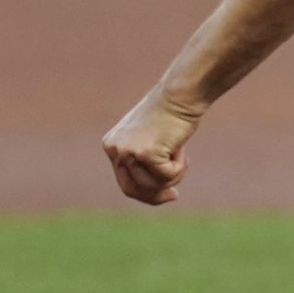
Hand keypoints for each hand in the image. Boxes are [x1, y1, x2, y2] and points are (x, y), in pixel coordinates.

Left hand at [103, 86, 204, 204]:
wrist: (180, 96)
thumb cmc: (172, 115)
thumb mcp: (151, 139)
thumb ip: (145, 161)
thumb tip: (156, 192)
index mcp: (112, 145)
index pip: (124, 180)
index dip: (145, 193)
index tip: (168, 194)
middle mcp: (115, 149)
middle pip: (132, 189)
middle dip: (154, 196)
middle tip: (175, 196)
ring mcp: (129, 152)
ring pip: (152, 185)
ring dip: (172, 175)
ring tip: (181, 153)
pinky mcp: (146, 154)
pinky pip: (167, 177)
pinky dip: (179, 167)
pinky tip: (182, 148)